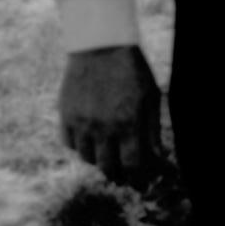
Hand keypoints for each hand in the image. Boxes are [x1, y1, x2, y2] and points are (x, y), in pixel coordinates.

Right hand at [59, 45, 164, 186]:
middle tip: (121, 175)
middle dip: (117, 175)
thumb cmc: (132, 69)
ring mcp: (81, 123)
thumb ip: (153, 128)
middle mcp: (103, 128)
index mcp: (128, 124)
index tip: (139, 180)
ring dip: (98, 160)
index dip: (137, 177)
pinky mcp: (65, 115)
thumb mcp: (151, 96)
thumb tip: (159, 155)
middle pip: (107, 167)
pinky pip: (70, 144)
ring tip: (106, 155)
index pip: (132, 165)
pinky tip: (89, 140)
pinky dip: (80, 146)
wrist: (99, 45)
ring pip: (87, 158)